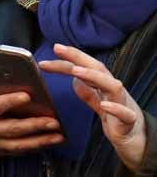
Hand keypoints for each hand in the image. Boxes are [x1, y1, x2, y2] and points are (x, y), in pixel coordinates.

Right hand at [0, 53, 64, 173]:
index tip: (27, 96)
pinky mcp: (0, 151)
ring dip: (40, 139)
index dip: (10, 102)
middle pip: (12, 128)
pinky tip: (50, 141)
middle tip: (53, 120)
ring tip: (58, 134)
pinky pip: (20, 150)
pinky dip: (36, 147)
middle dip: (34, 125)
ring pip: (20, 143)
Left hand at [40, 43, 146, 171]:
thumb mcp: (98, 103)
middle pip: (98, 68)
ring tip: (75, 71)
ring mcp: (123, 104)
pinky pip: (126, 114)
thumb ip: (87, 92)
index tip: (53, 49)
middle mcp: (114, 90)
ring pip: (113, 86)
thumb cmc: (117, 119)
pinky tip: (104, 105)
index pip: (86, 66)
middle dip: (78, 57)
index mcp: (104, 85)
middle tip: (58, 48)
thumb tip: (73, 79)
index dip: (69, 58)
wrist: (137, 141)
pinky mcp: (129, 122)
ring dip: (94, 76)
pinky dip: (115, 108)